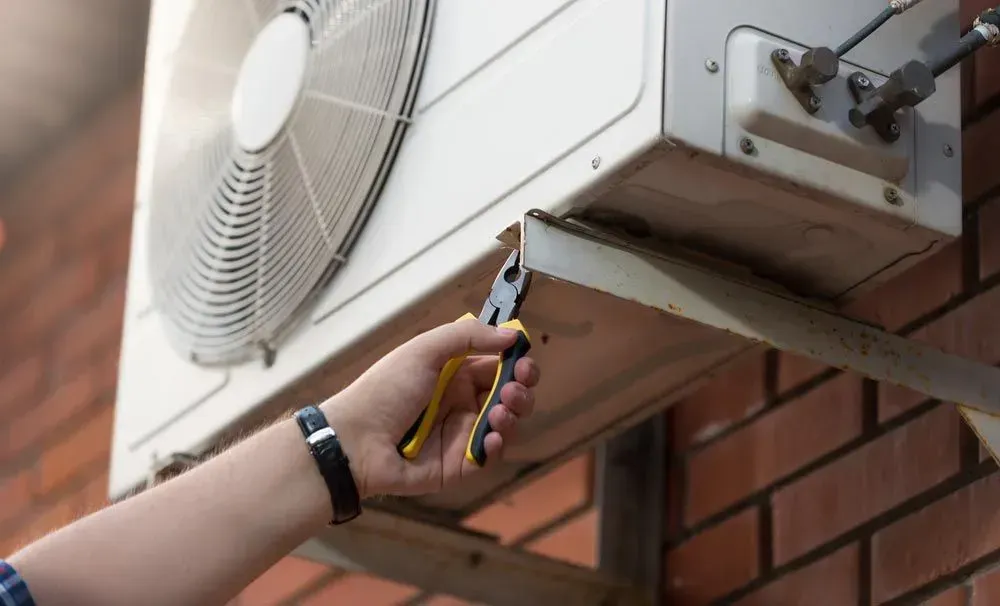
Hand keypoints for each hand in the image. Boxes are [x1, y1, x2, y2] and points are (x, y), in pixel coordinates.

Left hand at [321, 318, 539, 498]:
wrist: (356, 440)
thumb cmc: (386, 389)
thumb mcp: (423, 350)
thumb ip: (468, 336)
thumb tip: (512, 334)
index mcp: (454, 375)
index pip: (497, 366)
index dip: (516, 363)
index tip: (524, 361)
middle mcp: (462, 403)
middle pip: (509, 396)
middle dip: (521, 390)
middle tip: (516, 387)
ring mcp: (461, 435)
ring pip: (504, 425)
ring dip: (512, 415)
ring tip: (501, 410)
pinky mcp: (458, 466)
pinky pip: (488, 456)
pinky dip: (497, 445)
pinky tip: (491, 435)